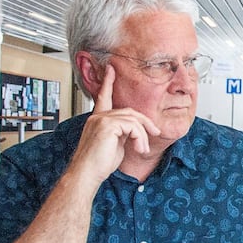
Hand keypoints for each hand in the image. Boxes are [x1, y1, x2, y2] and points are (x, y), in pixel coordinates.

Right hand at [69, 65, 160, 183]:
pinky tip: (138, 149)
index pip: (104, 97)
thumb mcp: (115, 144)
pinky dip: (139, 138)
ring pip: (133, 120)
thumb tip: (135, 131)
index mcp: (98, 120)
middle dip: (145, 123)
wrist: (87, 173)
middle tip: (155, 133)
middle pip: (130, 111)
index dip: (108, 82)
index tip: (111, 69)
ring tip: (142, 149)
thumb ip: (122, 133)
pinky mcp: (107, 125)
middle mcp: (98, 117)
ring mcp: (101, 120)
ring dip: (143, 135)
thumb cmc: (98, 164)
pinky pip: (133, 126)